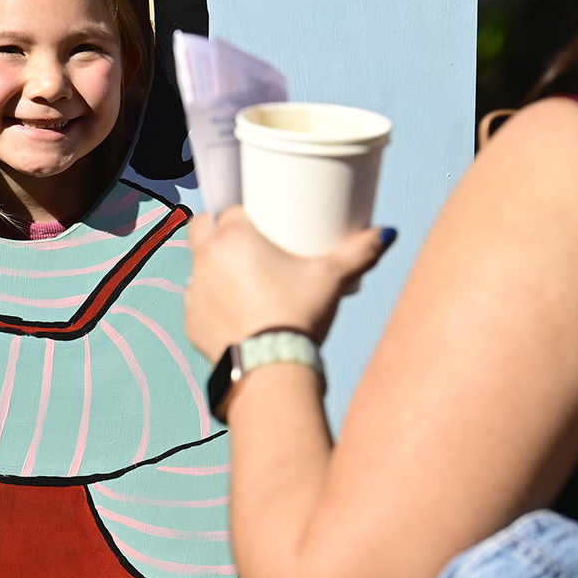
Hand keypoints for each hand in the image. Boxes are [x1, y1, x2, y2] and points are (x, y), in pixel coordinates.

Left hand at [184, 208, 394, 360]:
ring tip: (239, 275)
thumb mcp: (332, 278)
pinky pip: (198, 301)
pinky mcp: (190, 321)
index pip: (229, 209)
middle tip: (245, 241)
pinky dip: (212, 302)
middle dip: (218, 229)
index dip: (243, 212)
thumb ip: (359, 252)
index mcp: (234, 237)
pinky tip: (232, 308)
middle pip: (202, 228)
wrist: (270, 369)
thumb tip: (387, 233)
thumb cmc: (297, 316)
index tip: (259, 219)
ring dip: (213, 265)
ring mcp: (194, 291)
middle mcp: (206, 259)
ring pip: (197, 265)